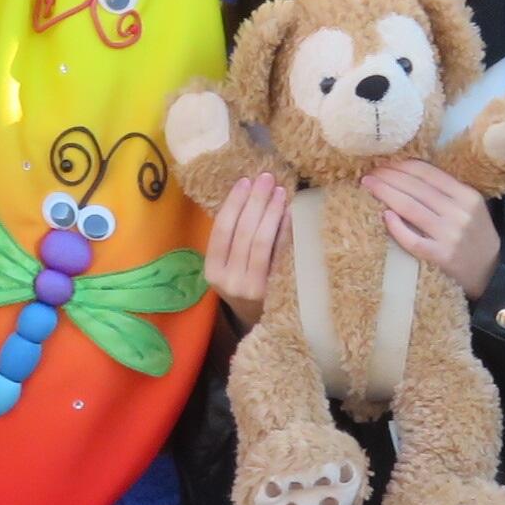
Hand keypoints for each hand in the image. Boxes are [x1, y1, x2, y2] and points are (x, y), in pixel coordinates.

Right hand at [206, 172, 289, 328]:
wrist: (266, 326)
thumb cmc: (247, 288)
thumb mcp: (230, 269)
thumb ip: (233, 241)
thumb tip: (249, 194)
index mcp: (213, 271)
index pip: (222, 230)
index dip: (233, 203)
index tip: (245, 181)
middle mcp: (229, 280)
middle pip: (242, 232)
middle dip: (255, 201)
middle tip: (266, 178)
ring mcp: (252, 287)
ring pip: (260, 241)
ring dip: (271, 211)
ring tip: (280, 191)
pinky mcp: (274, 290)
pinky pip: (280, 254)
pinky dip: (286, 230)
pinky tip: (291, 213)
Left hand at [363, 157, 499, 300]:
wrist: (491, 273)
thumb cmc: (474, 237)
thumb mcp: (470, 209)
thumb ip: (446, 192)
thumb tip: (406, 173)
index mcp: (467, 196)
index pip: (428, 173)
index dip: (402, 165)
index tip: (384, 163)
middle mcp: (459, 213)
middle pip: (416, 188)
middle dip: (388, 177)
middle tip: (369, 172)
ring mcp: (450, 236)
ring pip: (410, 208)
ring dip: (385, 193)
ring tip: (368, 186)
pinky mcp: (441, 257)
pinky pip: (412, 239)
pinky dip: (396, 227)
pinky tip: (384, 216)